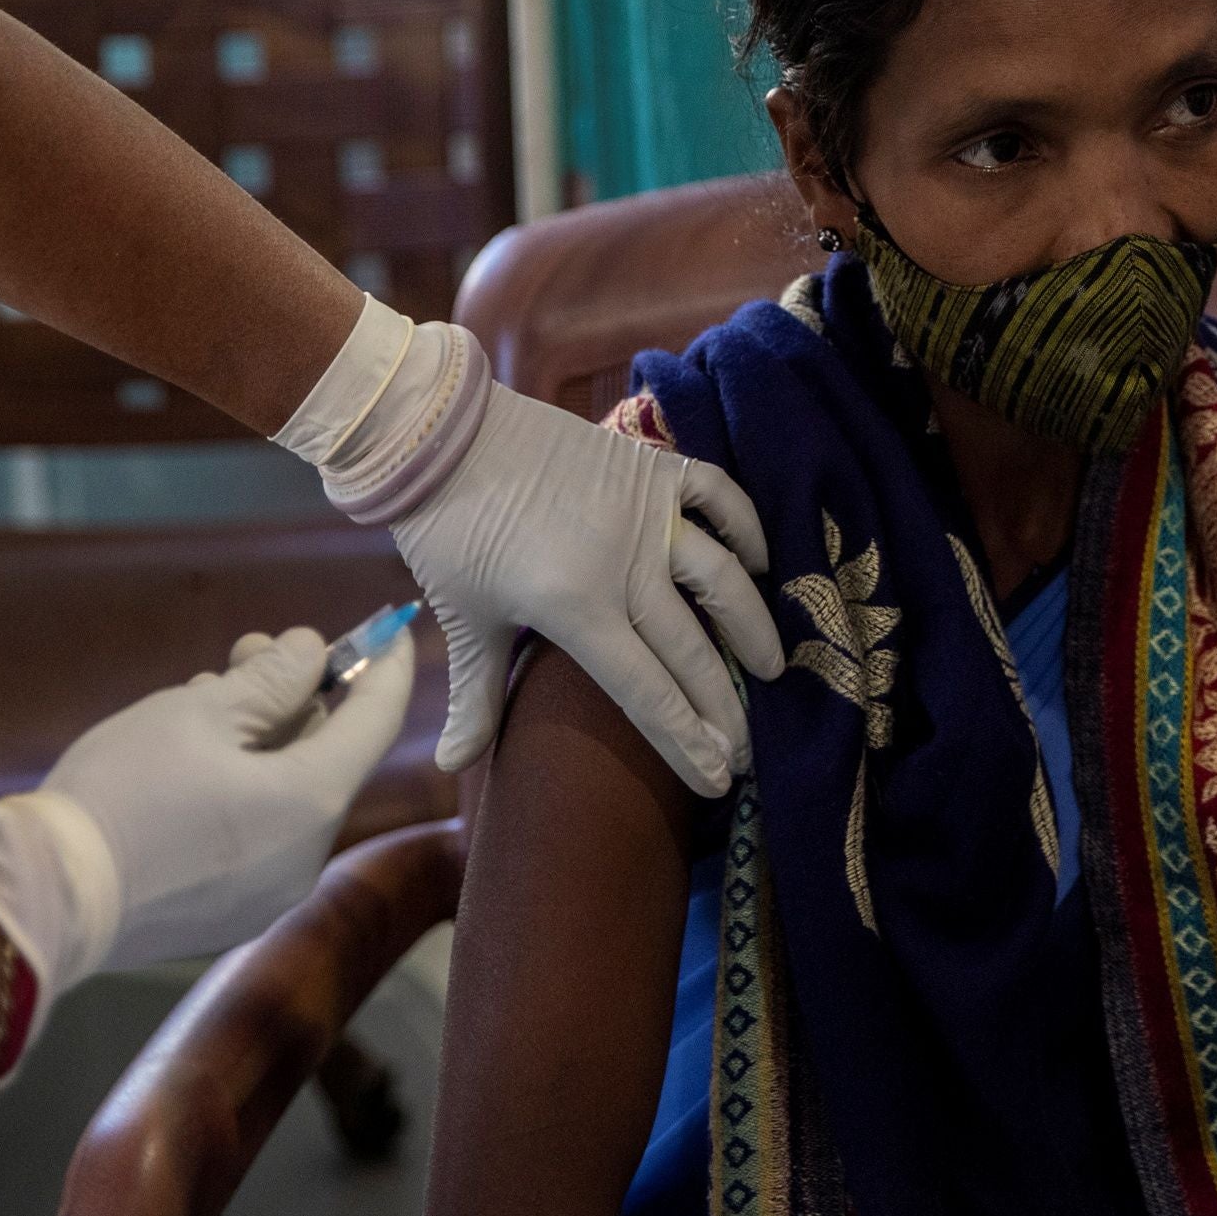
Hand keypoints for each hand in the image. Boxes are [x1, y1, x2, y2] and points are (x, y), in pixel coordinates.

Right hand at [0, 625, 415, 1004]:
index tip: (392, 628)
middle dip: (295, 697)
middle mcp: (306, 858)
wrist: (44, 900)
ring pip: (288, 793)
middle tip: (248, 652)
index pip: (378, 721)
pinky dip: (243, 788)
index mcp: (313, 803)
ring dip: (262, 740)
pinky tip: (190, 762)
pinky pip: (258, 834)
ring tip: (202, 701)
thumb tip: (311, 654)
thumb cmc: (124, 791)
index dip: (388, 666)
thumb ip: (273, 678)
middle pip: (326, 756)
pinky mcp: (227, 916)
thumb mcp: (200, 711)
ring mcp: (267, 895)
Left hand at [394, 387, 786, 798]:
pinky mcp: (651, 468)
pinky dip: (744, 525)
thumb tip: (454, 765)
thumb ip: (475, 694)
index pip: (647, 693)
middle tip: (747, 748)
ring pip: (721, 579)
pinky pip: (717, 495)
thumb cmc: (450, 531)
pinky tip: (759, 560)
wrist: (445, 436)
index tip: (719, 779)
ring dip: (751, 627)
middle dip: (724, 708)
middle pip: (691, 651)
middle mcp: (624, 566)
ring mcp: (645, 513)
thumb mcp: (464, 617)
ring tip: (771, 666)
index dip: (687, 742)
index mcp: (575, 610)